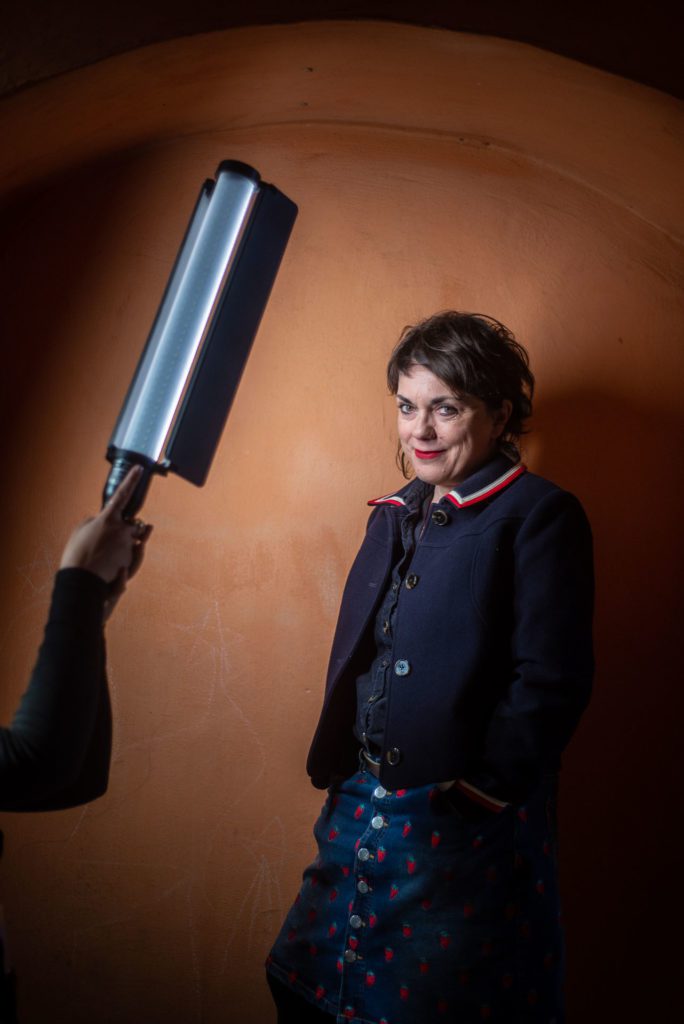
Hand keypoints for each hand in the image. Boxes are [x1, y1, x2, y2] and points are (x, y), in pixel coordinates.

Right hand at [60, 467, 152, 593]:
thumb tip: (102, 520)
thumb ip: (94, 521)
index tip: (139, 469)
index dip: (131, 480)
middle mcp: (122, 529)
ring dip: (125, 544)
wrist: (82, 581)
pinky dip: (121, 558)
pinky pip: (130, 554)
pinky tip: (108, 564)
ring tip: (108, 555)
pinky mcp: (131, 559)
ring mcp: (128, 545)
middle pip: (133, 523)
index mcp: (108, 519)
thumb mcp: (80, 531)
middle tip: (111, 541)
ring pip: (133, 540)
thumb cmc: (77, 555)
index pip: (122, 494)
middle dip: (127, 529)